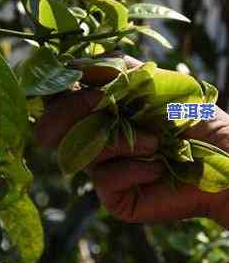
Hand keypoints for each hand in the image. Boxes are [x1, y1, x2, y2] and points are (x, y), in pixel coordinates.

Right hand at [36, 56, 228, 228]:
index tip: (75, 81)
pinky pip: (104, 179)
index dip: (56, 93)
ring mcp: (100, 169)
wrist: (223, 156)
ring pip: (78, 151)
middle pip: (51, 130)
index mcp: (95, 113)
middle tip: (102, 102)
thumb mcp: (153, 82)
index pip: (56, 103)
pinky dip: (135, 167)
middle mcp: (91, 141)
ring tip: (156, 142)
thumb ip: (115, 70)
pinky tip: (158, 167)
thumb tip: (75, 66)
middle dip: (71, 111)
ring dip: (120, 141)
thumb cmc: (189, 116)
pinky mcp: (112, 196)